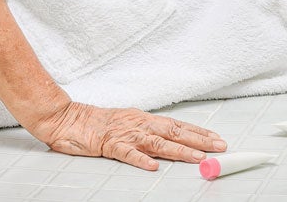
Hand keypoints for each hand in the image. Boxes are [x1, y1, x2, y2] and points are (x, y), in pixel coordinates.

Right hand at [30, 102, 226, 169]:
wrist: (66, 118)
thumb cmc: (97, 123)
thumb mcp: (127, 123)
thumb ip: (146, 131)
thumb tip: (168, 139)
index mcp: (144, 119)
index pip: (178, 125)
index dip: (198, 132)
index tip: (217, 138)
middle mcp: (139, 124)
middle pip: (175, 132)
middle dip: (200, 140)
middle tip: (220, 146)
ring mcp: (125, 134)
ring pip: (157, 143)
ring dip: (180, 150)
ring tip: (199, 157)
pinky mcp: (108, 144)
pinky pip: (126, 153)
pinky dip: (140, 159)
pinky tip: (153, 166)